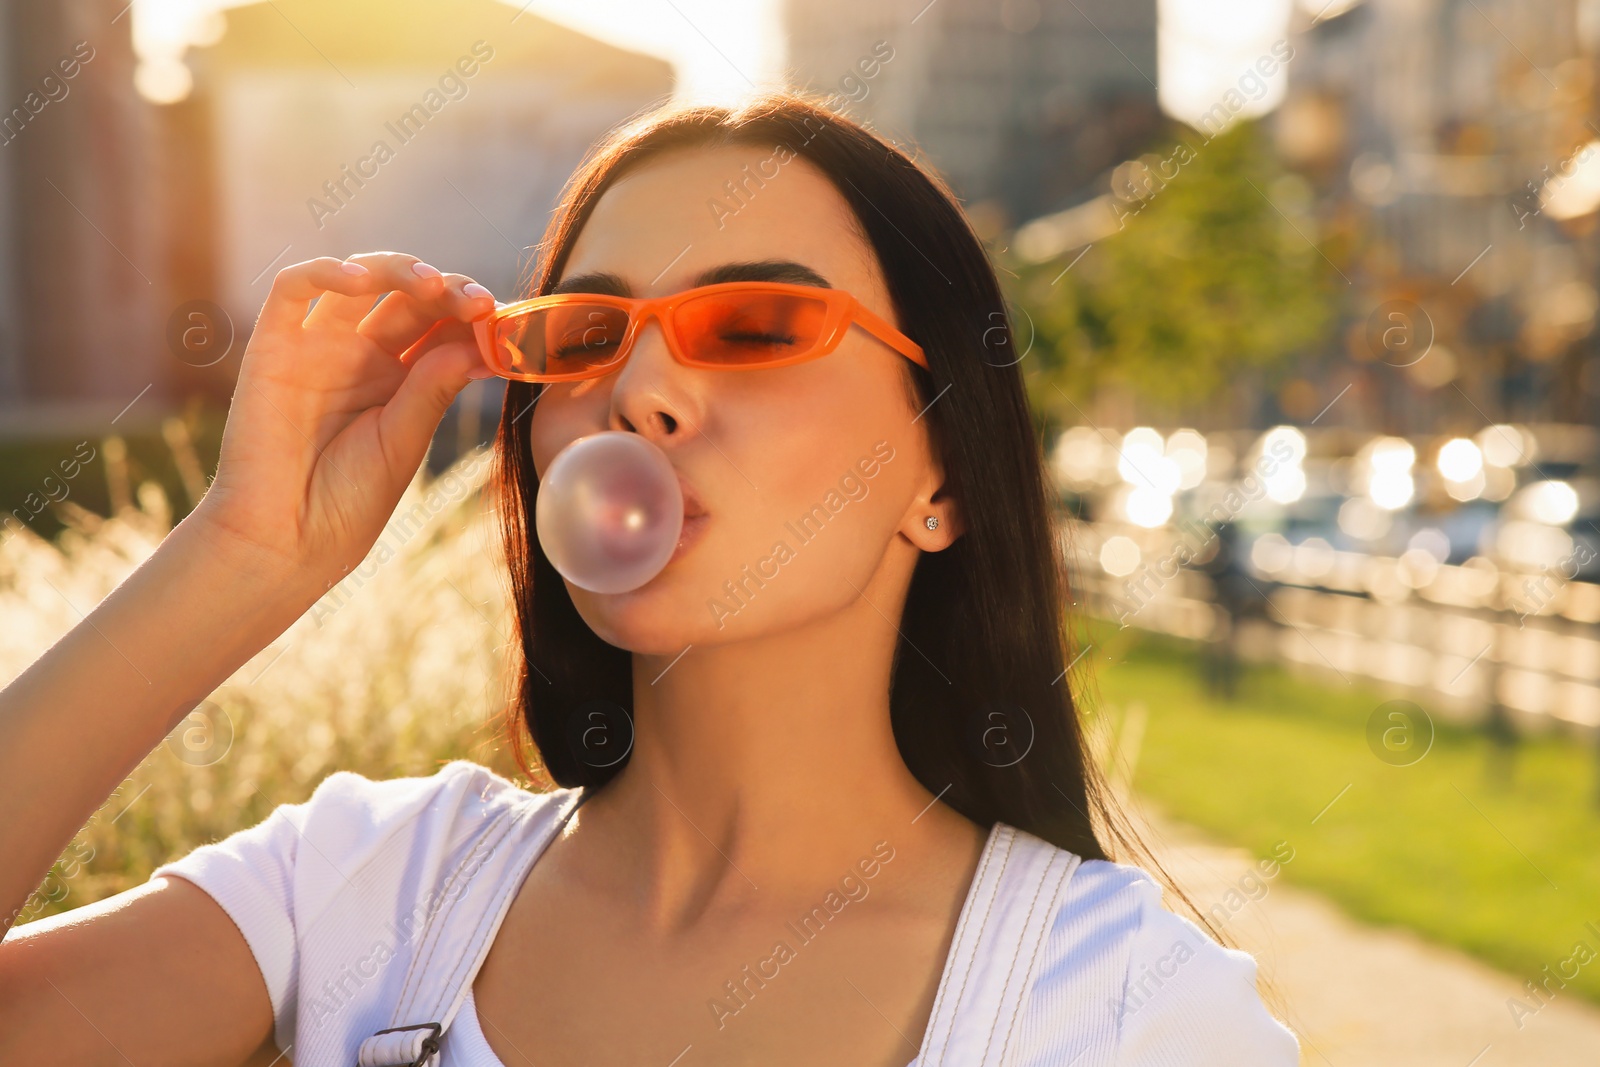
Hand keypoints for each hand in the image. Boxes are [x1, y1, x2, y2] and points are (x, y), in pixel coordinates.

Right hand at [190, 252, 495, 590]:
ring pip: (360, 280)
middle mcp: (360, 356)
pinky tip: (361, 281)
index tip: (508, 323)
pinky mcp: (273, 346)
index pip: (442, 328)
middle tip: (480, 306)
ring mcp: (318, 347)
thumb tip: (477, 342)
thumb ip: (432, 389)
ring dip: (399, 271)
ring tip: (432, 286)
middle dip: (448, 293)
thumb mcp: (403, 442)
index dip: (474, 318)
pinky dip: (325, 271)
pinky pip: (293, 288)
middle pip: (408, 300)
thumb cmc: (347, 503)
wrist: (285, 542)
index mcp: (400, 381)